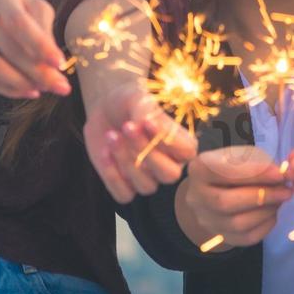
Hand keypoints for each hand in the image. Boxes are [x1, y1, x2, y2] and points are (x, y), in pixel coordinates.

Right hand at [0, 0, 71, 97]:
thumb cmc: (12, 3)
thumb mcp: (32, 4)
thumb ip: (44, 29)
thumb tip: (54, 65)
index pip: (18, 21)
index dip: (40, 45)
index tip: (60, 63)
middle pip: (7, 48)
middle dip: (38, 72)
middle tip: (60, 86)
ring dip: (22, 84)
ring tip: (43, 89)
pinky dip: (7, 89)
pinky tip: (26, 89)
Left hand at [83, 87, 197, 203]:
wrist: (106, 108)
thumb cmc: (130, 101)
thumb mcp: (139, 98)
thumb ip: (145, 111)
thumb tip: (145, 123)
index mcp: (181, 144)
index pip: (188, 152)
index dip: (170, 142)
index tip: (149, 122)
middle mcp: (168, 164)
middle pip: (169, 175)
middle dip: (146, 152)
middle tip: (128, 127)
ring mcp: (147, 177)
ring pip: (146, 186)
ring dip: (126, 161)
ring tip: (112, 135)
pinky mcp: (125, 185)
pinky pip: (124, 195)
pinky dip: (112, 175)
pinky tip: (105, 153)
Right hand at [180, 146, 291, 248]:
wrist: (214, 190)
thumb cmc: (232, 167)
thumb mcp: (240, 155)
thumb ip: (258, 163)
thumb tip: (280, 176)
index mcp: (199, 169)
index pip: (225, 172)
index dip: (254, 174)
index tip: (279, 173)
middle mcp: (196, 197)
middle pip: (226, 202)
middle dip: (261, 196)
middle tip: (286, 191)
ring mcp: (206, 220)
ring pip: (237, 224)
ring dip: (266, 212)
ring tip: (281, 200)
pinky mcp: (220, 236)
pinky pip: (245, 238)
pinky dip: (265, 226)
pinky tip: (273, 212)